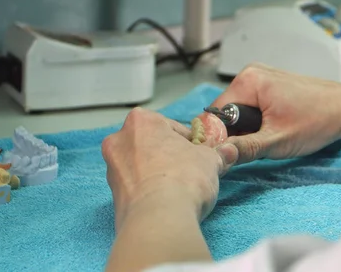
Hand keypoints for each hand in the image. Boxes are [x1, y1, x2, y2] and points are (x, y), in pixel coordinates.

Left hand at [101, 108, 237, 229]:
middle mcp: (119, 141)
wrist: (159, 219)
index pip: (172, 127)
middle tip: (190, 170)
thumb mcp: (210, 160)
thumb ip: (217, 153)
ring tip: (178, 189)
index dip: (190, 142)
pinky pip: (136, 188)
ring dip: (158, 174)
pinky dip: (149, 192)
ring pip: (142, 166)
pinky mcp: (113, 196)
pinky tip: (166, 201)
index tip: (200, 155)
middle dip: (169, 156)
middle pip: (152, 145)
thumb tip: (228, 151)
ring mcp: (112, 170)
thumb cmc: (182, 178)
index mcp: (141, 121)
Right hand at [208, 63, 340, 163]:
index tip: (230, 153)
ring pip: (240, 111)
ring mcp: (262, 77)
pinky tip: (278, 127)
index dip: (220, 137)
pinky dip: (260, 121)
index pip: (214, 114)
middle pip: (226, 112)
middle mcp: (252, 73)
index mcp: (248, 80)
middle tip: (260, 144)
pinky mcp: (271, 84)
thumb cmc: (320, 119)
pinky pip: (252, 105)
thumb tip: (220, 155)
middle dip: (238, 132)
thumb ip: (244, 148)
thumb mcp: (277, 141)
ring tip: (273, 135)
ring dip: (250, 128)